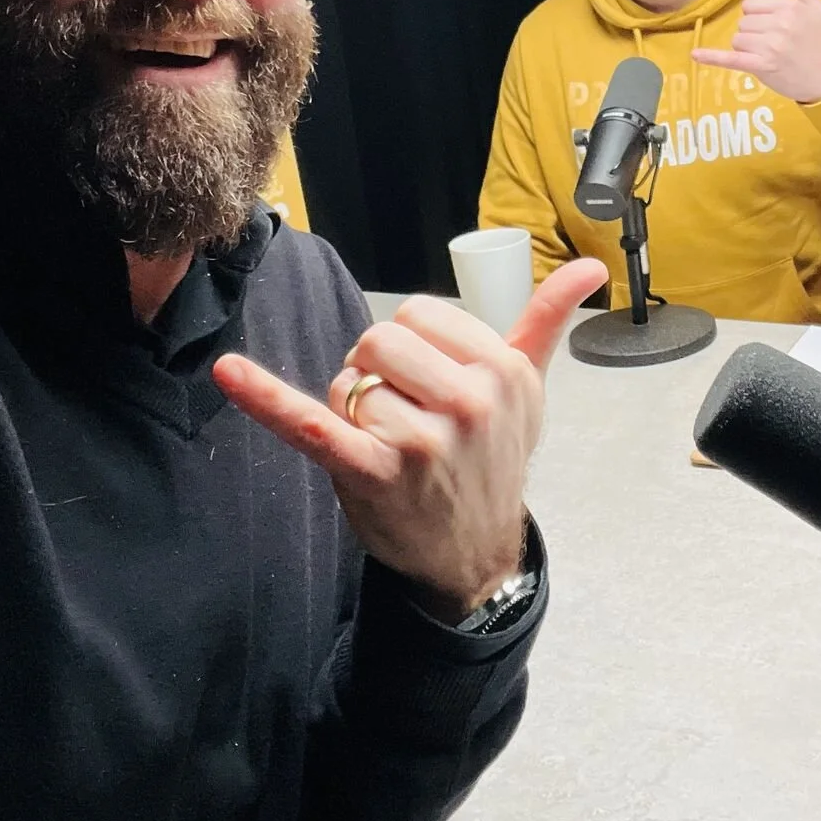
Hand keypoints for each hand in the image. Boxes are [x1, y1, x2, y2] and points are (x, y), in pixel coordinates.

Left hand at [212, 257, 610, 619]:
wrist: (474, 552)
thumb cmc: (495, 461)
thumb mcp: (529, 392)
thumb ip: (547, 321)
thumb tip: (592, 268)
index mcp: (502, 371)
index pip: (421, 314)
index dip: (411, 345)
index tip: (429, 382)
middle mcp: (468, 403)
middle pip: (379, 340)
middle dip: (376, 371)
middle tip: (402, 414)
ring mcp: (421, 441)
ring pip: (350, 382)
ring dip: (351, 407)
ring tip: (384, 442)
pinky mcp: (372, 474)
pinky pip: (313, 422)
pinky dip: (265, 396)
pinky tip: (229, 371)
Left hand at [691, 0, 820, 103]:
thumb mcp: (818, 8)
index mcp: (789, 7)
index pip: (751, 5)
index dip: (757, 16)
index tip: (771, 26)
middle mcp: (778, 25)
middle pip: (743, 23)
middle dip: (753, 33)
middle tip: (774, 44)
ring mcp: (769, 47)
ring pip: (737, 40)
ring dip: (747, 49)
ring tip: (768, 55)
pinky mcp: (761, 67)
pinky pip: (731, 59)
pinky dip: (712, 58)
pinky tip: (696, 55)